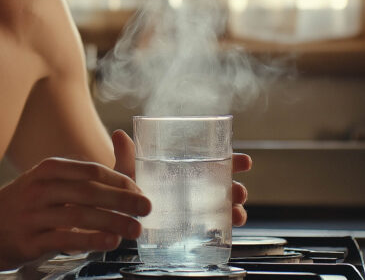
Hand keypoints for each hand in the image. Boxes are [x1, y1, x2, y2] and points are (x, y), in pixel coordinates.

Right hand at [0, 157, 151, 270]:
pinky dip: (91, 239)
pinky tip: (110, 242)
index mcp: (48, 169)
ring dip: (113, 221)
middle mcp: (40, 188)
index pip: (91, 170)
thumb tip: (124, 154)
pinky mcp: (29, 240)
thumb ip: (81, 176)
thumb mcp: (44, 183)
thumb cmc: (19, 208)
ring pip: (81, 215)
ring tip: (135, 229)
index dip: (120, 181)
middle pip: (90, 190)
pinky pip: (66, 238)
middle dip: (123, 199)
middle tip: (147, 207)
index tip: (140, 190)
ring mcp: (33, 214)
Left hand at [110, 129, 251, 225]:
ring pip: (226, 207)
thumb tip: (119, 134)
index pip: (218, 161)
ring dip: (237, 209)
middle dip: (238, 188)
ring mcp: (199, 209)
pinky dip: (227, 228)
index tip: (246, 161)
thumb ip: (127, 155)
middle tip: (238, 191)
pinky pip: (217, 228)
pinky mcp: (195, 229)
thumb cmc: (131, 185)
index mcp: (189, 168)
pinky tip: (228, 228)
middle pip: (227, 186)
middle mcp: (199, 188)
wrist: (122, 210)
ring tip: (236, 213)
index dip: (235, 161)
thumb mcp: (128, 171)